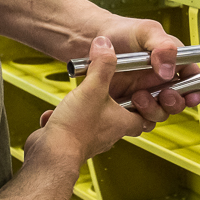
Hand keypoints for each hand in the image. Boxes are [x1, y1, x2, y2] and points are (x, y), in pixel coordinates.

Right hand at [34, 37, 148, 162]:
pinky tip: (57, 112)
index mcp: (123, 123)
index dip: (148, 104)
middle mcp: (109, 134)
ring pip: (97, 123)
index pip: (146, 116)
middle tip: (109, 90)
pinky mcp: (73, 142)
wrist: (51, 155)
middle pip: (122, 119)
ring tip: (80, 97)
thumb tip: (105, 45)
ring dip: (89, 110)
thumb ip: (102, 66)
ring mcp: (91, 139)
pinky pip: (74, 128)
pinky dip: (67, 119)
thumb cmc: (76, 129)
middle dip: (116, 104)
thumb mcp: (93, 89)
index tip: (141, 90)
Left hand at [87, 16, 199, 123]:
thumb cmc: (120, 31)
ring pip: (161, 113)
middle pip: (179, 100)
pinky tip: (129, 107)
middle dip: (175, 102)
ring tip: (139, 97)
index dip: (196, 88)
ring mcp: (145, 92)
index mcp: (170, 60)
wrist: (91, 41)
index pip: (192, 77)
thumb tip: (169, 70)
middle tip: (164, 95)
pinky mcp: (129, 104)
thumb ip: (163, 46)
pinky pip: (141, 120)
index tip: (192, 94)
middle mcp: (160, 79)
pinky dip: (138, 119)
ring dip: (154, 110)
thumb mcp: (146, 30)